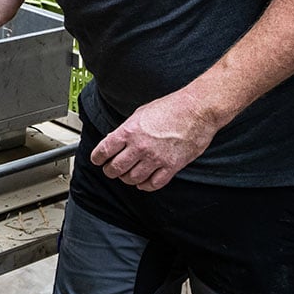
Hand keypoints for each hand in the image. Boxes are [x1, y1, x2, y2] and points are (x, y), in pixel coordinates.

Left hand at [89, 90, 218, 191]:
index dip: (97, 158)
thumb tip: (116, 139)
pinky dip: (146, 186)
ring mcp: (156, 158)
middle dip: (110, 171)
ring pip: (133, 179)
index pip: (104, 150)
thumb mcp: (140, 113)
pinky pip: (154, 184)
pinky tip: (143, 183)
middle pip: (116, 168)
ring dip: (127, 179)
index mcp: (129, 131)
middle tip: (110, 170)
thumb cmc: (171, 107)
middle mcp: (140, 147)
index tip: (97, 160)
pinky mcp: (171, 167)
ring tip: (126, 176)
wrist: (197, 110)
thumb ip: (127, 129)